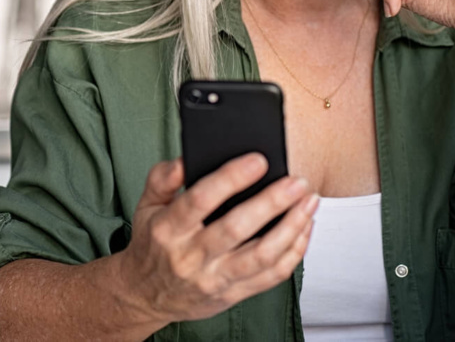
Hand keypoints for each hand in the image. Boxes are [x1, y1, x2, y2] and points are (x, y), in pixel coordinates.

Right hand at [117, 155, 316, 325]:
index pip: (201, 200)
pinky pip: (271, 276)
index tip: (258, 161)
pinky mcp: (233, 294)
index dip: (231, 179)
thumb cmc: (153, 244)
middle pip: (237, 228)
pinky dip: (294, 251)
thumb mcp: (146, 205)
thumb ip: (162, 178)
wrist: (146, 295)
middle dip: (272, 202)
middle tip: (296, 181)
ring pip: (261, 255)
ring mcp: (214, 278)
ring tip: (309, 201)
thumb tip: (185, 158)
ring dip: (291, 227)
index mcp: (169, 229)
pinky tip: (304, 227)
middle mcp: (191, 256)